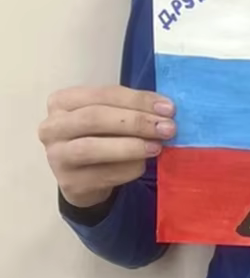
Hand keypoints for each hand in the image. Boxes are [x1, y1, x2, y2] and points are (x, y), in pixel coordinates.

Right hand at [39, 86, 175, 207]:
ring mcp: (57, 156)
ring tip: (157, 146)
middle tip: (167, 128)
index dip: (138, 100)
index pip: (104, 94)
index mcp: (63, 101)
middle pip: (95, 118)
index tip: (168, 108)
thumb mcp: (111, 114)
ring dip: (131, 146)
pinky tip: (143, 165)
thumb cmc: (100, 136)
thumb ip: (131, 108)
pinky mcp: (69, 183)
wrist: (84, 176)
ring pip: (93, 148)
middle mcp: (53, 127)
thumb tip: (165, 110)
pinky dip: (128, 168)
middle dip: (136, 122)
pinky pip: (102, 174)